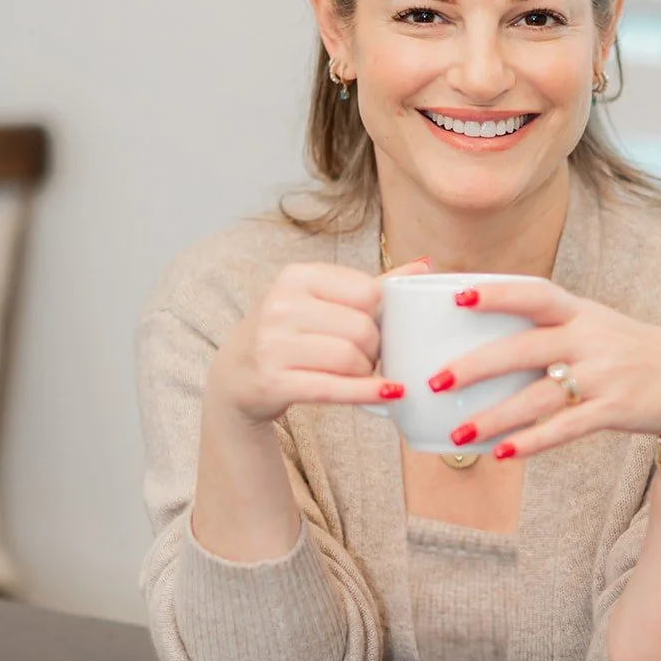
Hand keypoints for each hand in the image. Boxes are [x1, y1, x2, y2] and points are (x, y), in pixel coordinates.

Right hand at [206, 257, 430, 426]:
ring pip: (350, 358)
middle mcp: (280, 305)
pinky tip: (389, 393)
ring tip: (362, 373)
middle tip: (370, 358)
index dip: (382, 315)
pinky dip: (366, 392)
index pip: (367, 292)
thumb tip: (426, 266)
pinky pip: (332, 388)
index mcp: (296, 276)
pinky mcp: (272, 381)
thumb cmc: (288, 333)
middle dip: (376, 348)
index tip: (378, 328)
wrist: (235, 374)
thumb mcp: (321, 300)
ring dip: (367, 372)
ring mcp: (272, 344)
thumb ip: (372, 285)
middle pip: (361, 328)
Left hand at [435, 280, 660, 459]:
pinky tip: (503, 453)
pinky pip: (565, 429)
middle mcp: (590, 340)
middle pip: (524, 348)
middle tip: (436, 379)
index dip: (497, 293)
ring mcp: (603, 376)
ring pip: (538, 397)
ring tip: (458, 434)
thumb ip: (552, 325)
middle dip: (477, 365)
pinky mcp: (615, 411)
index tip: (456, 295)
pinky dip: (532, 442)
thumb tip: (488, 330)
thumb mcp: (596, 325)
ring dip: (494, 417)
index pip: (535, 292)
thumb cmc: (630, 353)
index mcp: (581, 313)